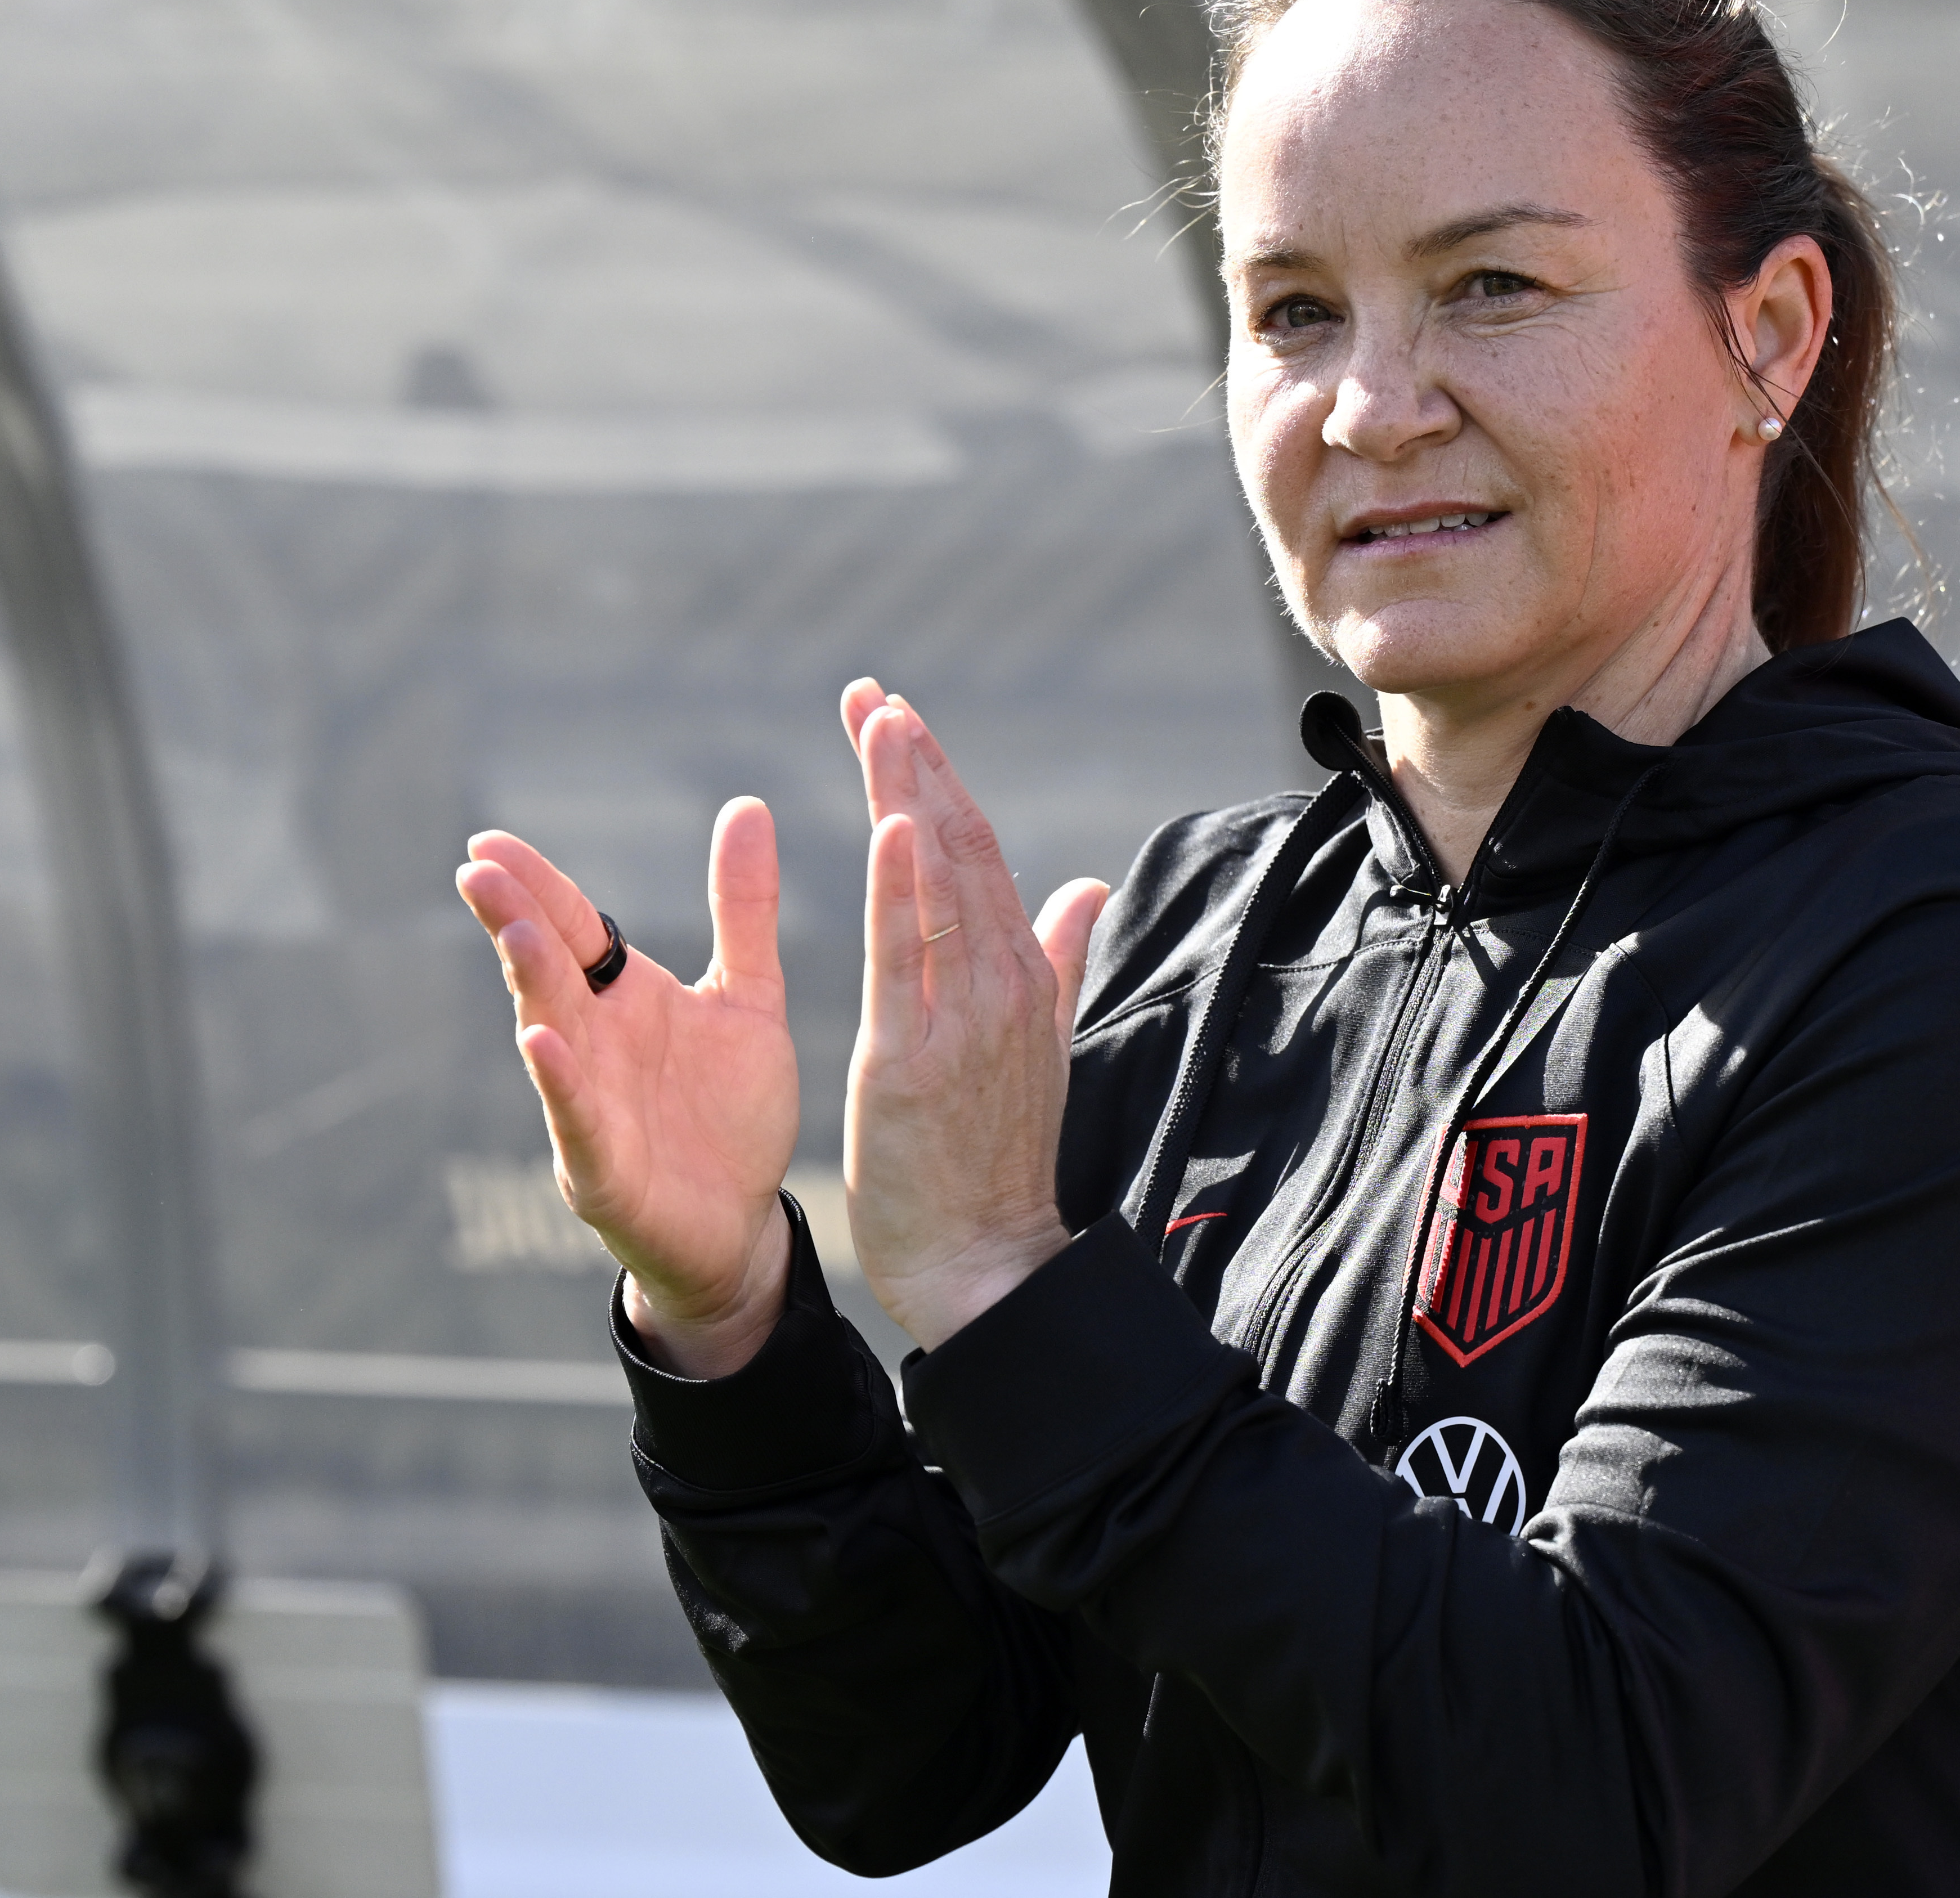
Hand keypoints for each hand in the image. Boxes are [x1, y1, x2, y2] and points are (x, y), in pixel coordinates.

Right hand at [455, 801, 798, 1378]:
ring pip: (549, 1033)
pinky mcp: (602, 1168)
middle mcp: (594, 1045)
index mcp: (624, 1000)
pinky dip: (558, 1083)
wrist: (742, 1222)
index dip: (537, 887)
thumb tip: (748, 806)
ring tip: (514, 932)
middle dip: (514, 920)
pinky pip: (576, 1119)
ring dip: (530, 984)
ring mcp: (589, 1105)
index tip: (490, 841)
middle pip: (547, 970)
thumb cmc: (731, 1112)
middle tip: (480, 868)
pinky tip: (539, 1044)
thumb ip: (742, 907)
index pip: (573, 930)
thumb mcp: (748, 995)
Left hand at [841, 681, 1108, 1348]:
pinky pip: (908, 960)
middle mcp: (1000, 986)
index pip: (979, 855)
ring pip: (936, 886)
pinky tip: (892, 823)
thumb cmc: (998, 1161)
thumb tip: (1086, 889)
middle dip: (915, 766)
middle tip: (873, 696)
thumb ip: (1058, 960)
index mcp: (1022, 978)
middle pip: (958, 851)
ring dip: (907, 796)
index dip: (939, 781)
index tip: (899, 719)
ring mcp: (962, 1021)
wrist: (989, 1263)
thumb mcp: (1037, 1046)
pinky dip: (902, 888)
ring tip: (878, 723)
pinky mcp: (912, 1061)